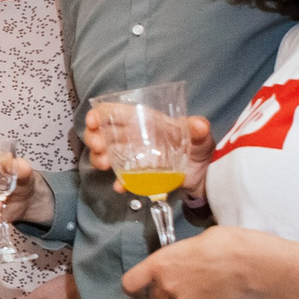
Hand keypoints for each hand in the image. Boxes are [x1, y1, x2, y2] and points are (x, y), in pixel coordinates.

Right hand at [84, 107, 213, 203]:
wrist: (205, 176)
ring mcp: (133, 156)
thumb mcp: (200, 136)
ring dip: (99, 158)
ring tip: (104, 165)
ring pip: (106, 153)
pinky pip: (121, 177)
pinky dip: (118, 182)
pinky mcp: (137, 175)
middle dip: (94, 137)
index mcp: (144, 121)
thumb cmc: (199, 148)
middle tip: (99, 147)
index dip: (99, 114)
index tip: (93, 122)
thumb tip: (200, 125)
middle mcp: (134, 137)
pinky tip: (121, 186)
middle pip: (104, 132)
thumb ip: (198, 129)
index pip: (114, 112)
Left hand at [121, 225, 262, 298]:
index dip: (132, 285)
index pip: (131, 282)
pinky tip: (218, 285)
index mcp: (161, 264)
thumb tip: (184, 258)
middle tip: (182, 276)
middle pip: (157, 295)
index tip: (136, 285)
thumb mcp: (195, 240)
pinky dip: (204, 297)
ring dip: (186, 292)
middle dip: (165, 288)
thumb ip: (181, 254)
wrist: (251, 264)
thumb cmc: (224, 243)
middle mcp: (169, 285)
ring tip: (206, 278)